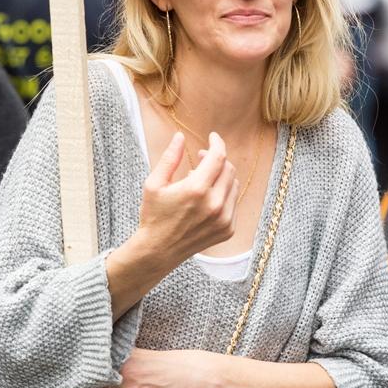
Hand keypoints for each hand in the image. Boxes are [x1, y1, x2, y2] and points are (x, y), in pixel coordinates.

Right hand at [138, 131, 237, 262]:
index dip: (217, 142)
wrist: (159, 251)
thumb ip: (170, 158)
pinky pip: (233, 202)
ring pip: (233, 184)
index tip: (212, 136)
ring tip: (201, 180)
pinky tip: (206, 198)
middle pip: (228, 168)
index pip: (218, 157)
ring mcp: (224, 219)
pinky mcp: (228, 230)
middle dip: (216, 159)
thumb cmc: (154, 215)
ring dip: (221, 176)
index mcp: (196, 190)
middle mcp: (214, 204)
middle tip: (200, 159)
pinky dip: (223, 194)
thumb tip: (180, 136)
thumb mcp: (154, 184)